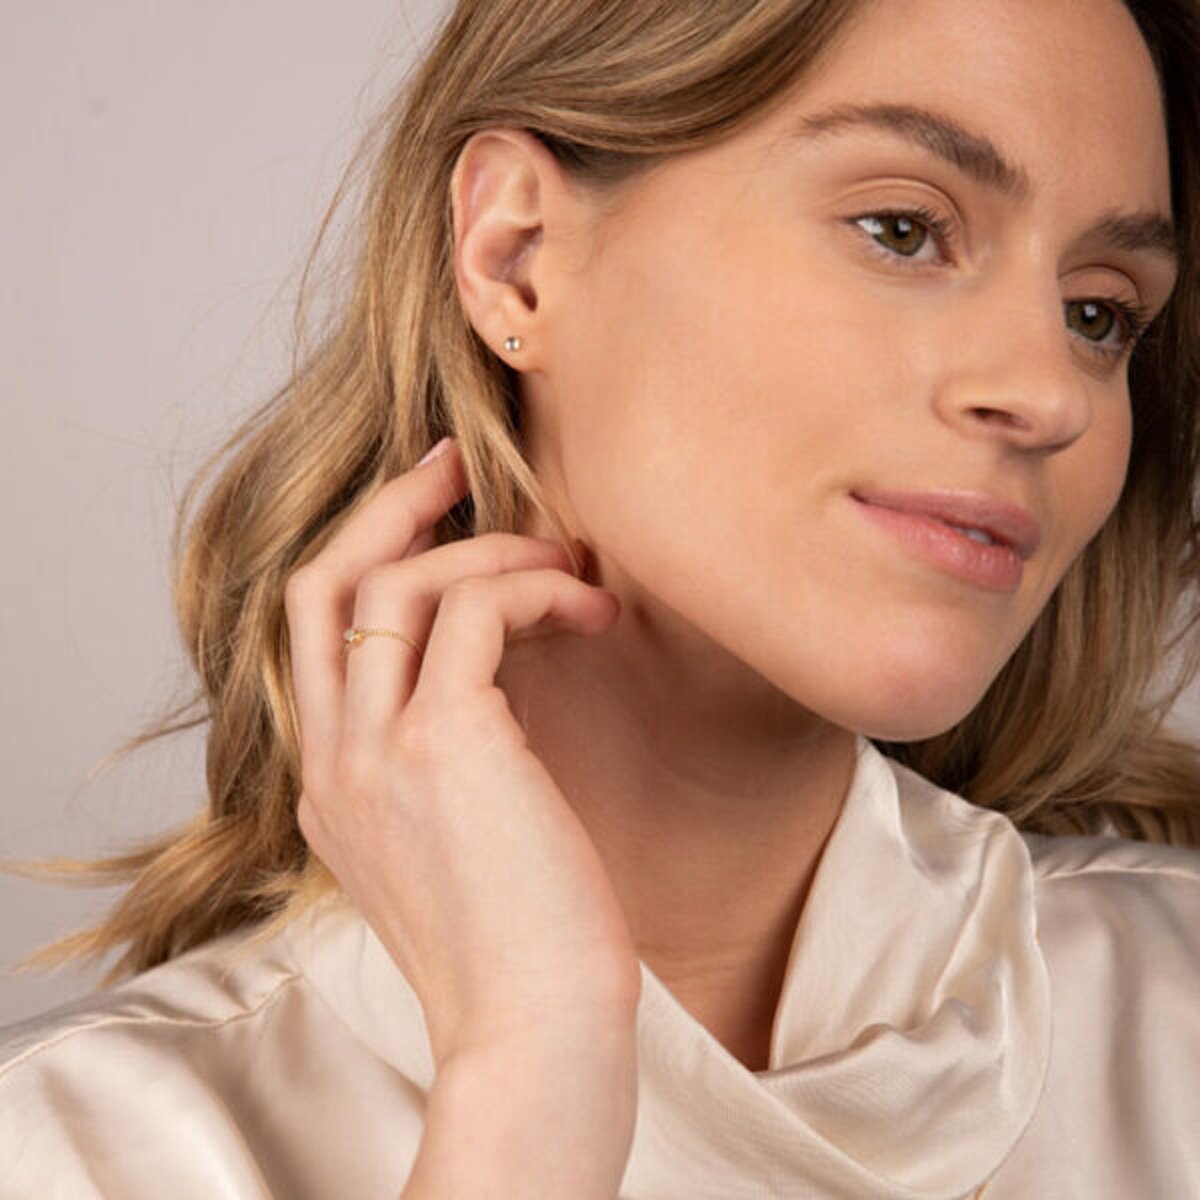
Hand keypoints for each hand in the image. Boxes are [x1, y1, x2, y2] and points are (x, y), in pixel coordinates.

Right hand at [283, 438, 641, 1069]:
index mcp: (329, 784)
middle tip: (458, 463)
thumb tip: (498, 671)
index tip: (435, 511)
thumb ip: (441, 761)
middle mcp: (333, 759)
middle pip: (324, 580)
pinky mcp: (443, 743)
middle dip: (389, 506)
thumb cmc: (517, 945)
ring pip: (402, 581)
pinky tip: (592, 609)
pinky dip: (537, 587)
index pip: (317, 631)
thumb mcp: (450, 843)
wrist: (534, 1032)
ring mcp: (375, 749)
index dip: (370, 554)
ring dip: (494, 547)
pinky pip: (479, 609)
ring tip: (568, 560)